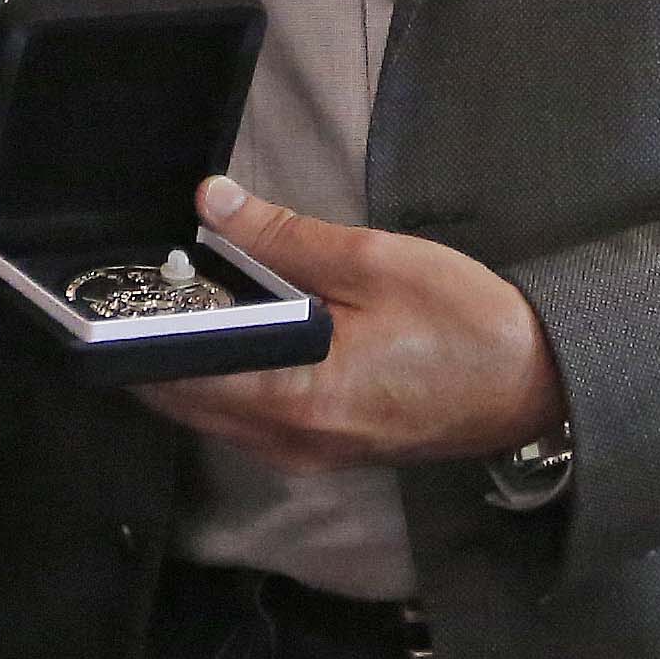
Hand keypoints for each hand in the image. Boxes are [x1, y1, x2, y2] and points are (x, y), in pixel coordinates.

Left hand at [142, 175, 563, 478]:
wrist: (539, 385)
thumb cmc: (467, 324)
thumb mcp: (375, 261)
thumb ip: (283, 237)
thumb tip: (213, 203)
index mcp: (296, 397)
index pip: (179, 376)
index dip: (139, 332)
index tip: (120, 287)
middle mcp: (289, 442)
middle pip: (183, 404)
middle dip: (154, 349)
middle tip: (148, 284)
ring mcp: (305, 455)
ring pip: (210, 417)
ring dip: (187, 369)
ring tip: (184, 303)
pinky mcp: (323, 452)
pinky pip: (246, 423)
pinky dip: (224, 385)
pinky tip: (233, 338)